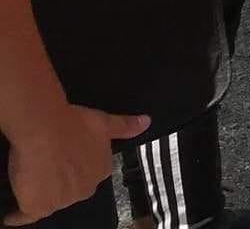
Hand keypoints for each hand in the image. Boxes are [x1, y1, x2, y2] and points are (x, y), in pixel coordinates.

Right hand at [2, 104, 147, 224]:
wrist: (46, 130)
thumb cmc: (74, 124)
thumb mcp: (104, 123)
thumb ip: (124, 126)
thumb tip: (146, 122)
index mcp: (101, 171)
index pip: (90, 176)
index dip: (77, 169)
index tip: (67, 165)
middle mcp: (84, 190)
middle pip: (71, 191)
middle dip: (62, 184)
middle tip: (48, 171)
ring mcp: (61, 202)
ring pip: (50, 202)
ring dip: (42, 196)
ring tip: (32, 184)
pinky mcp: (37, 207)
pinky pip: (26, 216)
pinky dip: (17, 217)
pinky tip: (11, 216)